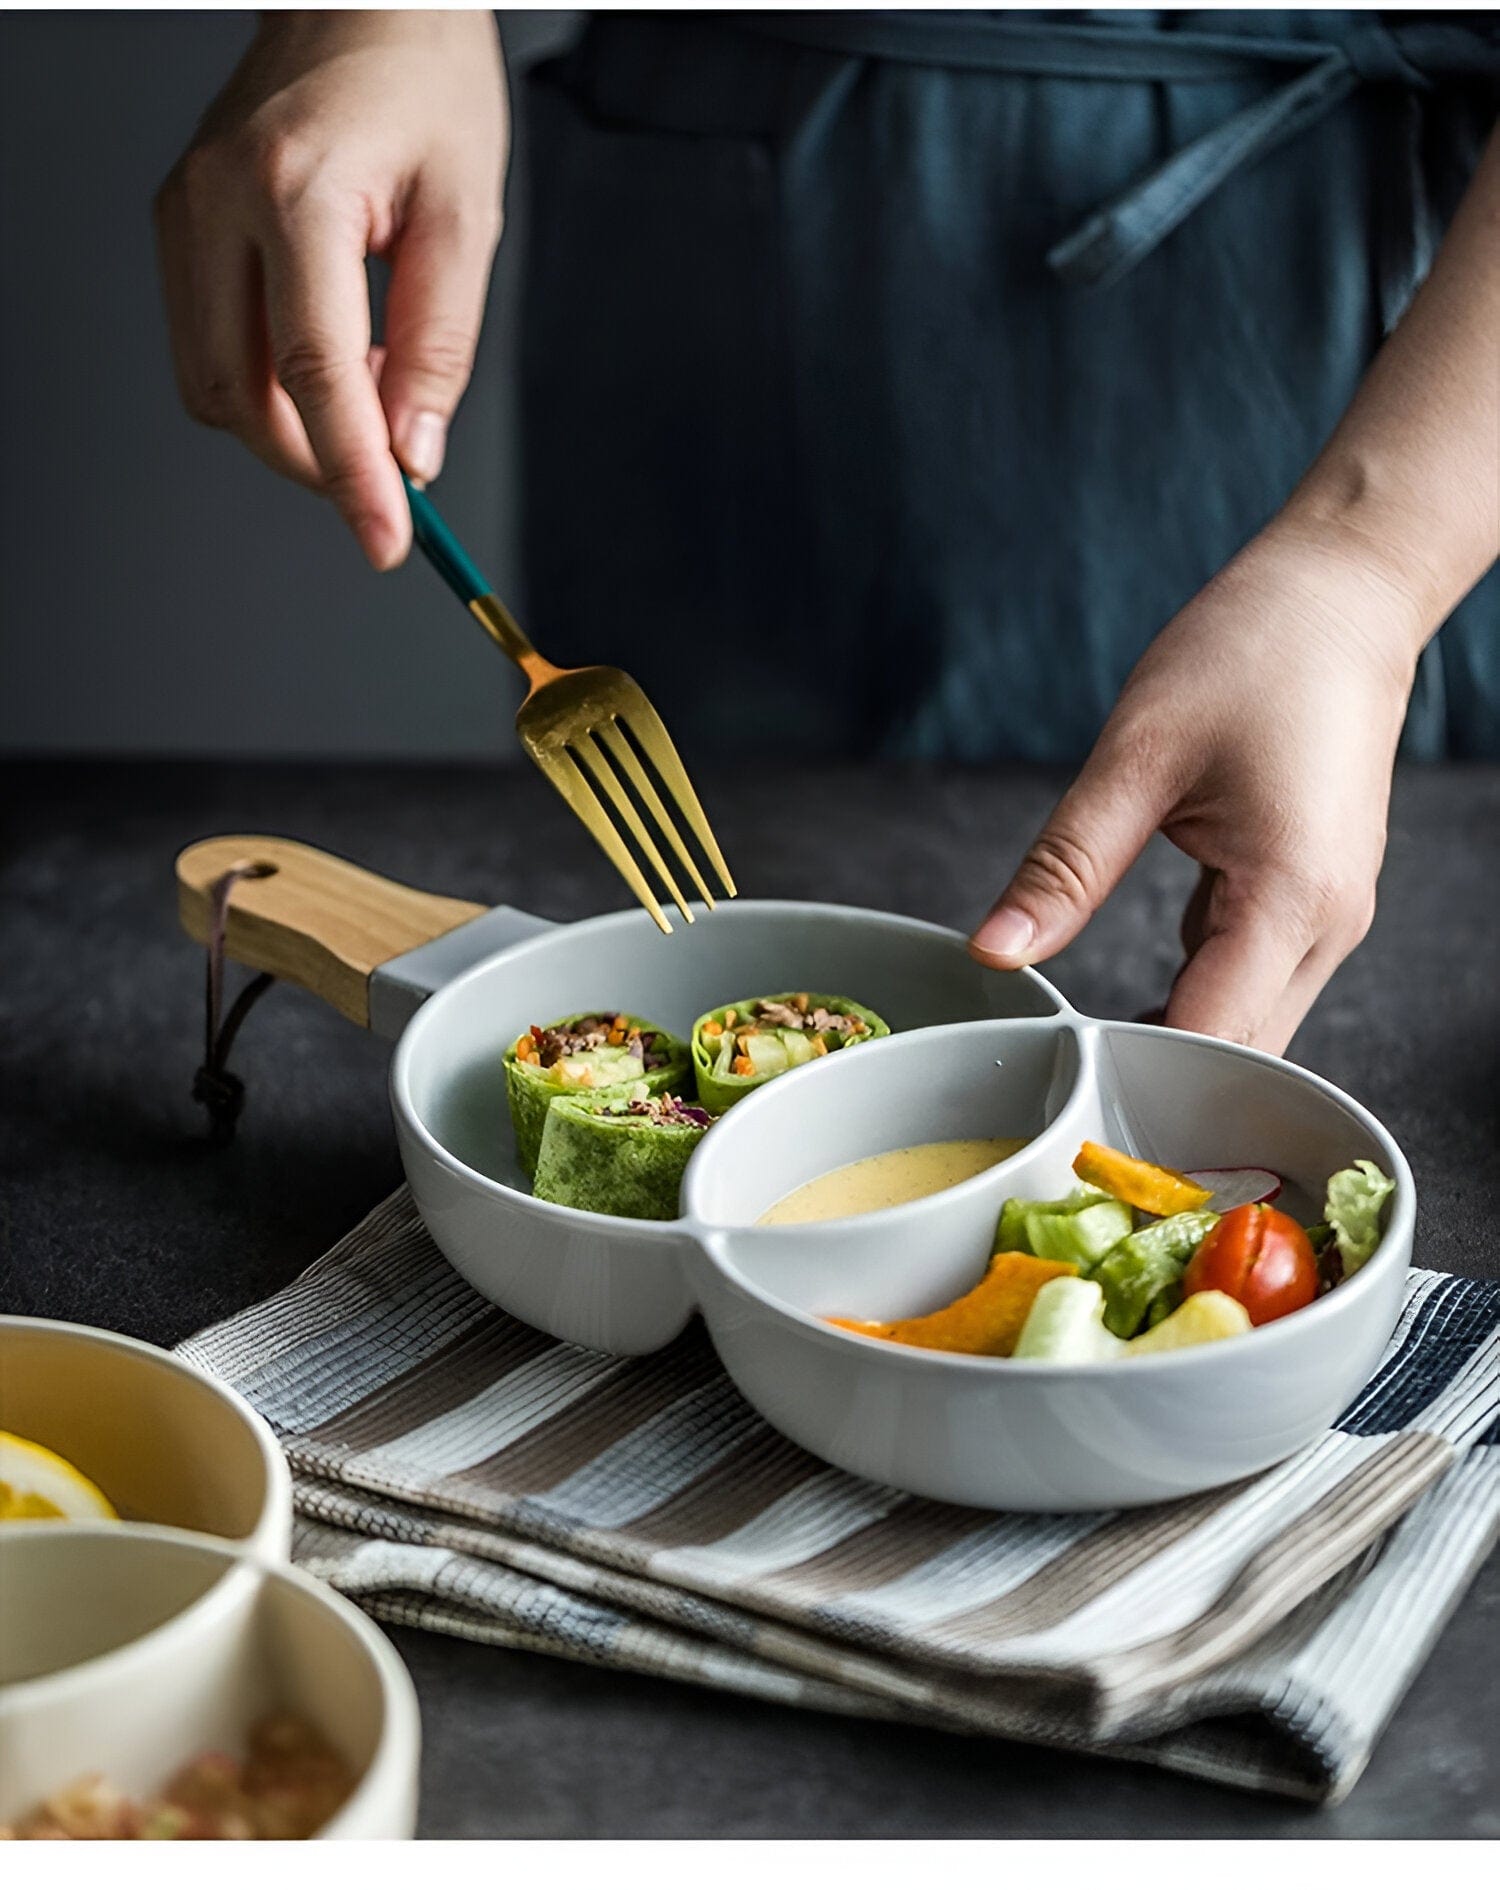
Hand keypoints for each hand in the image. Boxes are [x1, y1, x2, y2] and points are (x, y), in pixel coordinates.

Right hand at [155, 11, 505, 568]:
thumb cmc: (425, 85)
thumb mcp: (467, 214)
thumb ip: (440, 344)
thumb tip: (411, 455)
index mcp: (295, 189)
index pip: (313, 372)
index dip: (350, 474)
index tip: (386, 541)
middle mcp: (216, 199)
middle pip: (241, 395)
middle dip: (316, 460)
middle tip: (396, 471)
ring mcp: (183, 209)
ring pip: (211, 385)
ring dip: (290, 426)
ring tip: (374, 390)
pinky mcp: (179, 222)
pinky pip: (208, 346)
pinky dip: (267, 385)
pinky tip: (332, 362)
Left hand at [969, 522, 1426, 1054]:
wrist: (1341, 596)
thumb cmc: (1251, 653)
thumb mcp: (1138, 757)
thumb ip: (1065, 866)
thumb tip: (994, 952)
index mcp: (1290, 897)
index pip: (1211, 1041)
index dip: (1134, 1078)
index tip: (1055, 1092)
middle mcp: (1327, 926)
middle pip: (1240, 1056)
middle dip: (1154, 1083)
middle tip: (1055, 1094)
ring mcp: (1328, 917)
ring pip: (1249, 1028)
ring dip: (1173, 1044)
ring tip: (1083, 1058)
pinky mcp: (1310, 900)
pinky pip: (1250, 982)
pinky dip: (1192, 1001)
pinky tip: (1130, 1002)